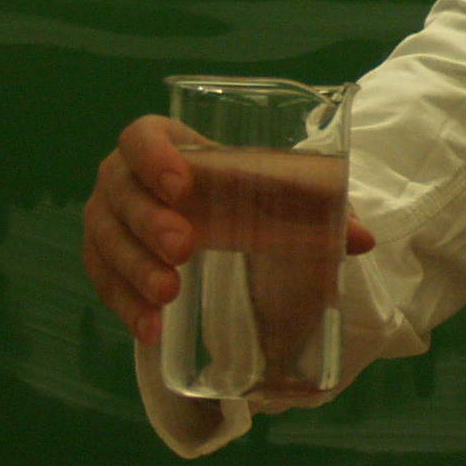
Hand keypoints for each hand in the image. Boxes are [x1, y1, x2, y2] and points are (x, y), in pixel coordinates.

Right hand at [82, 113, 375, 347]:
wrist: (209, 218)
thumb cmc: (239, 193)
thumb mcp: (272, 194)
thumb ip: (315, 207)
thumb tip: (362, 238)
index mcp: (164, 143)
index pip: (141, 136)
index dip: (153, 156)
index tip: (181, 185)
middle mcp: (123, 176)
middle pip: (120, 191)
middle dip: (148, 221)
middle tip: (185, 249)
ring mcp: (108, 218)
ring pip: (105, 238)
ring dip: (134, 268)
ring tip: (168, 296)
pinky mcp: (104, 259)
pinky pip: (102, 280)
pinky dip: (124, 305)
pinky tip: (150, 329)